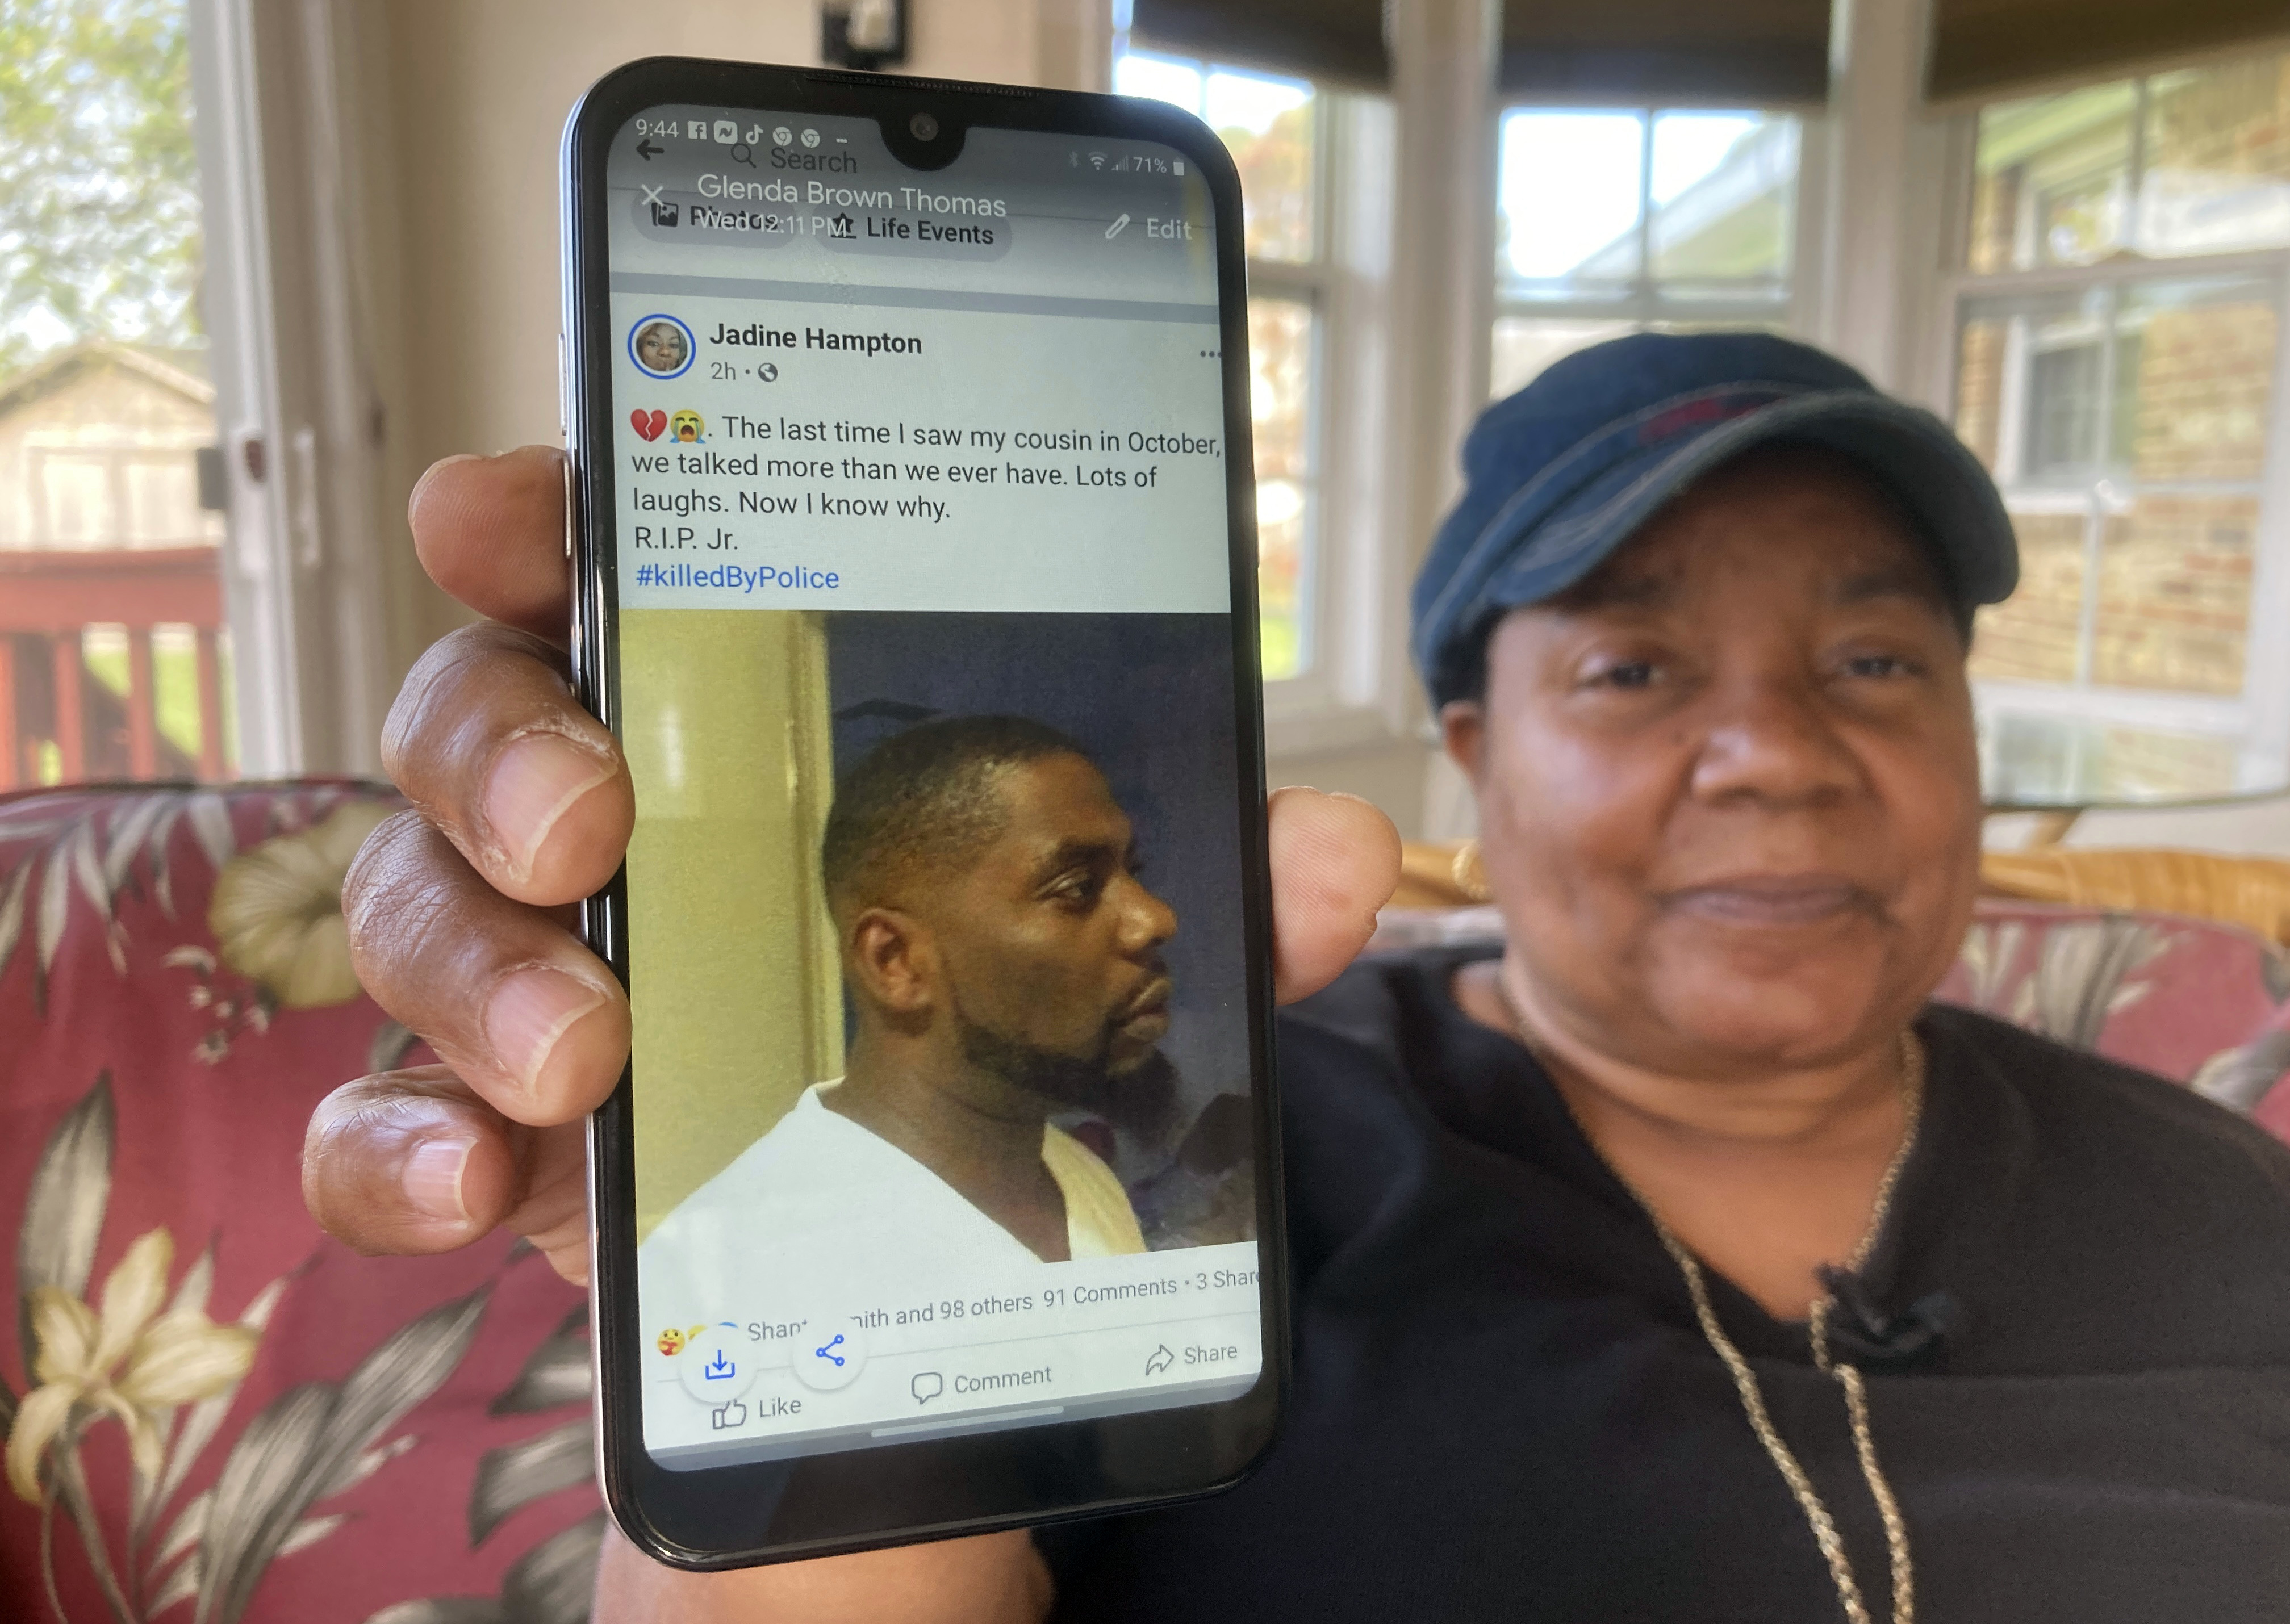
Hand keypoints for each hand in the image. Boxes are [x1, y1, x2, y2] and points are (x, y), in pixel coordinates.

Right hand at [304, 446, 1402, 1282]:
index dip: (541, 523)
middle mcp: (610, 838)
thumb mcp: (1118, 975)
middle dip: (500, 746)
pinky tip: (479, 1183)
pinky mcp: (495, 1143)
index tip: (501, 508)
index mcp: (740, 744)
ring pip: (411, 903)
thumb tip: (1340, 856)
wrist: (900, 1287)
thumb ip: (1219, 907)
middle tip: (589, 822)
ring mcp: (536, 984)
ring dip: (475, 959)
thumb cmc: (978, 1064)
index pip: (613, 585)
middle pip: (472, 719)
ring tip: (584, 1051)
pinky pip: (376, 1122)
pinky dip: (400, 1144)